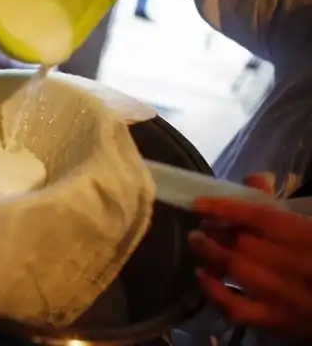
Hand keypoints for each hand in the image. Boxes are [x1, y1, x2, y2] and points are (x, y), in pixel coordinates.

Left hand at [188, 174, 311, 338]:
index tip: (197, 203)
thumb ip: (278, 205)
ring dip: (208, 252)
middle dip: (214, 230)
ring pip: (234, 269)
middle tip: (202, 224)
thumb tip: (254, 179)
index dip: (224, 208)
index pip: (259, 216)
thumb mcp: (307, 226)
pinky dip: (213, 291)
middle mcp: (293, 264)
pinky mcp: (275, 320)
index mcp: (304, 235)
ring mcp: (282, 295)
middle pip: (241, 241)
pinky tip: (202, 275)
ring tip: (197, 240)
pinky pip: (236, 308)